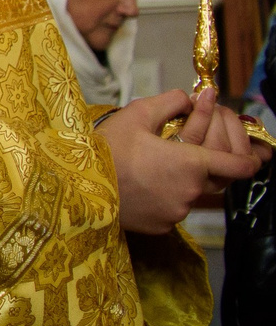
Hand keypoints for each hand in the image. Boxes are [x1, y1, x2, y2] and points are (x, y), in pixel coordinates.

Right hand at [104, 87, 261, 235]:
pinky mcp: (162, 227)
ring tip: (158, 166)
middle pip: (218, 177)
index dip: (249, 157)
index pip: (241, 165)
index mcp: (193, 162)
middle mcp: (192, 191)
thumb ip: (171, 102)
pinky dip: (166, 196)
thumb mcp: (136, 115)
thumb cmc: (106, 149)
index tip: (247, 152)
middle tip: (186, 147)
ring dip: (184, 179)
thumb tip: (191, 98)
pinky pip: (174, 209)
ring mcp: (178, 212)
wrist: (75, 188)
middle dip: (209, 160)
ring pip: (193, 193)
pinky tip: (145, 185)